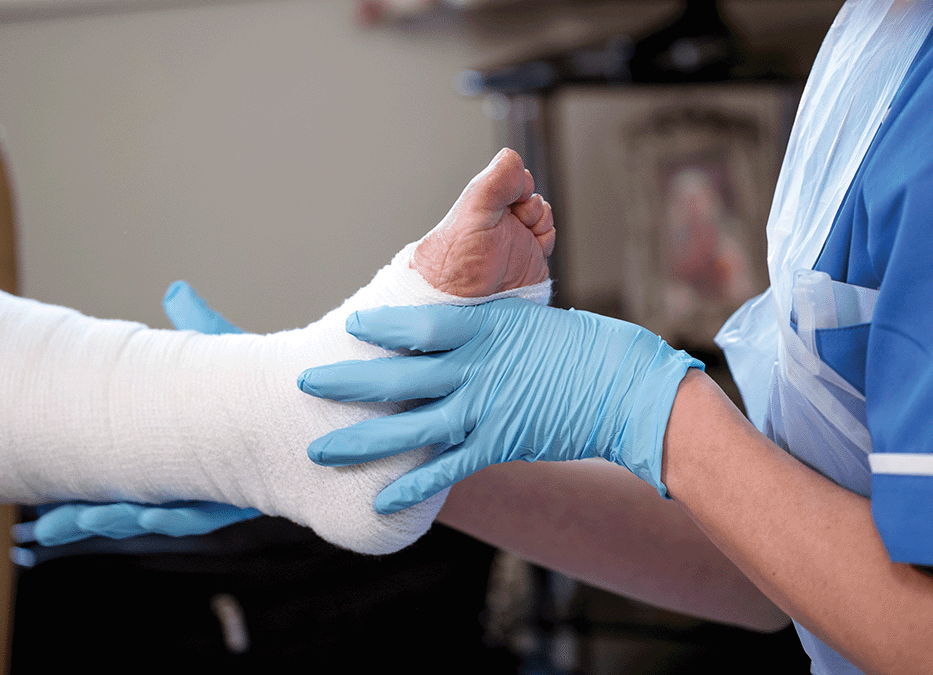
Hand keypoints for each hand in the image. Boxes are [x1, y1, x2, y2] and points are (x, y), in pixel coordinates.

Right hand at [24, 281, 259, 545]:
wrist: (330, 397)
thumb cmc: (274, 381)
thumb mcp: (228, 354)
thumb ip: (198, 327)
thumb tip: (174, 291)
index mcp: (180, 453)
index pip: (125, 480)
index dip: (83, 498)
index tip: (41, 511)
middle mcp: (200, 479)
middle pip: (136, 507)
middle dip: (91, 518)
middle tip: (46, 528)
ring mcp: (227, 489)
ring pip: (170, 516)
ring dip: (128, 518)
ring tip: (91, 520)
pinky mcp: (260, 493)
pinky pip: (217, 511)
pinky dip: (184, 514)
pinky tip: (153, 517)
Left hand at [300, 299, 702, 512]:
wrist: (627, 389)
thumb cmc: (584, 347)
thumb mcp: (528, 321)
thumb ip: (484, 328)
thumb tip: (448, 330)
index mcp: (483, 329)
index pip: (417, 326)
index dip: (378, 328)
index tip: (349, 326)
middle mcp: (474, 370)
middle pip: (396, 377)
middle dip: (346, 382)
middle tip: (305, 381)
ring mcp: (484, 410)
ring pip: (408, 428)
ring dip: (360, 441)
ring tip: (318, 448)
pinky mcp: (498, 445)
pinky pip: (446, 469)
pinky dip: (412, 485)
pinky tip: (379, 498)